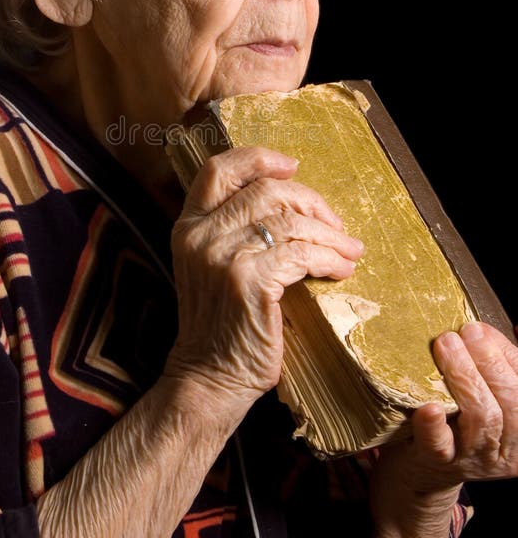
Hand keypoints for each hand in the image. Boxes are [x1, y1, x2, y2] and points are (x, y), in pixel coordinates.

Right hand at [164, 146, 363, 405]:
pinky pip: (302, 253)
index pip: (218, 169)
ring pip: (289, 221)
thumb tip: (292, 203)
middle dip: (310, 201)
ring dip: (329, 234)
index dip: (258, 159)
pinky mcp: (248, 280)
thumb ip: (234, 232)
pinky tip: (341, 269)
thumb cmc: (222, 325)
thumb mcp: (214, 267)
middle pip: (266, 190)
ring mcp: (221, 256)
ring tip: (349, 250)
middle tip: (335, 224)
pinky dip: (330, 258)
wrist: (209, 378)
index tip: (291, 166)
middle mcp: (200, 235)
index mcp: (189, 226)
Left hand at [378, 322, 517, 493]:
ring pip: (483, 419)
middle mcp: (506, 448)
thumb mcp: (490, 398)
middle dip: (489, 362)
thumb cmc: (459, 422)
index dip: (507, 355)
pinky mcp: (438, 462)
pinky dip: (434, 425)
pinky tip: (429, 407)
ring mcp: (473, 458)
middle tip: (466, 332)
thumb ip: (502, 368)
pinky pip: (440, 445)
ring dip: (465, 376)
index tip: (481, 329)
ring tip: (446, 344)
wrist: (423, 470)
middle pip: (510, 404)